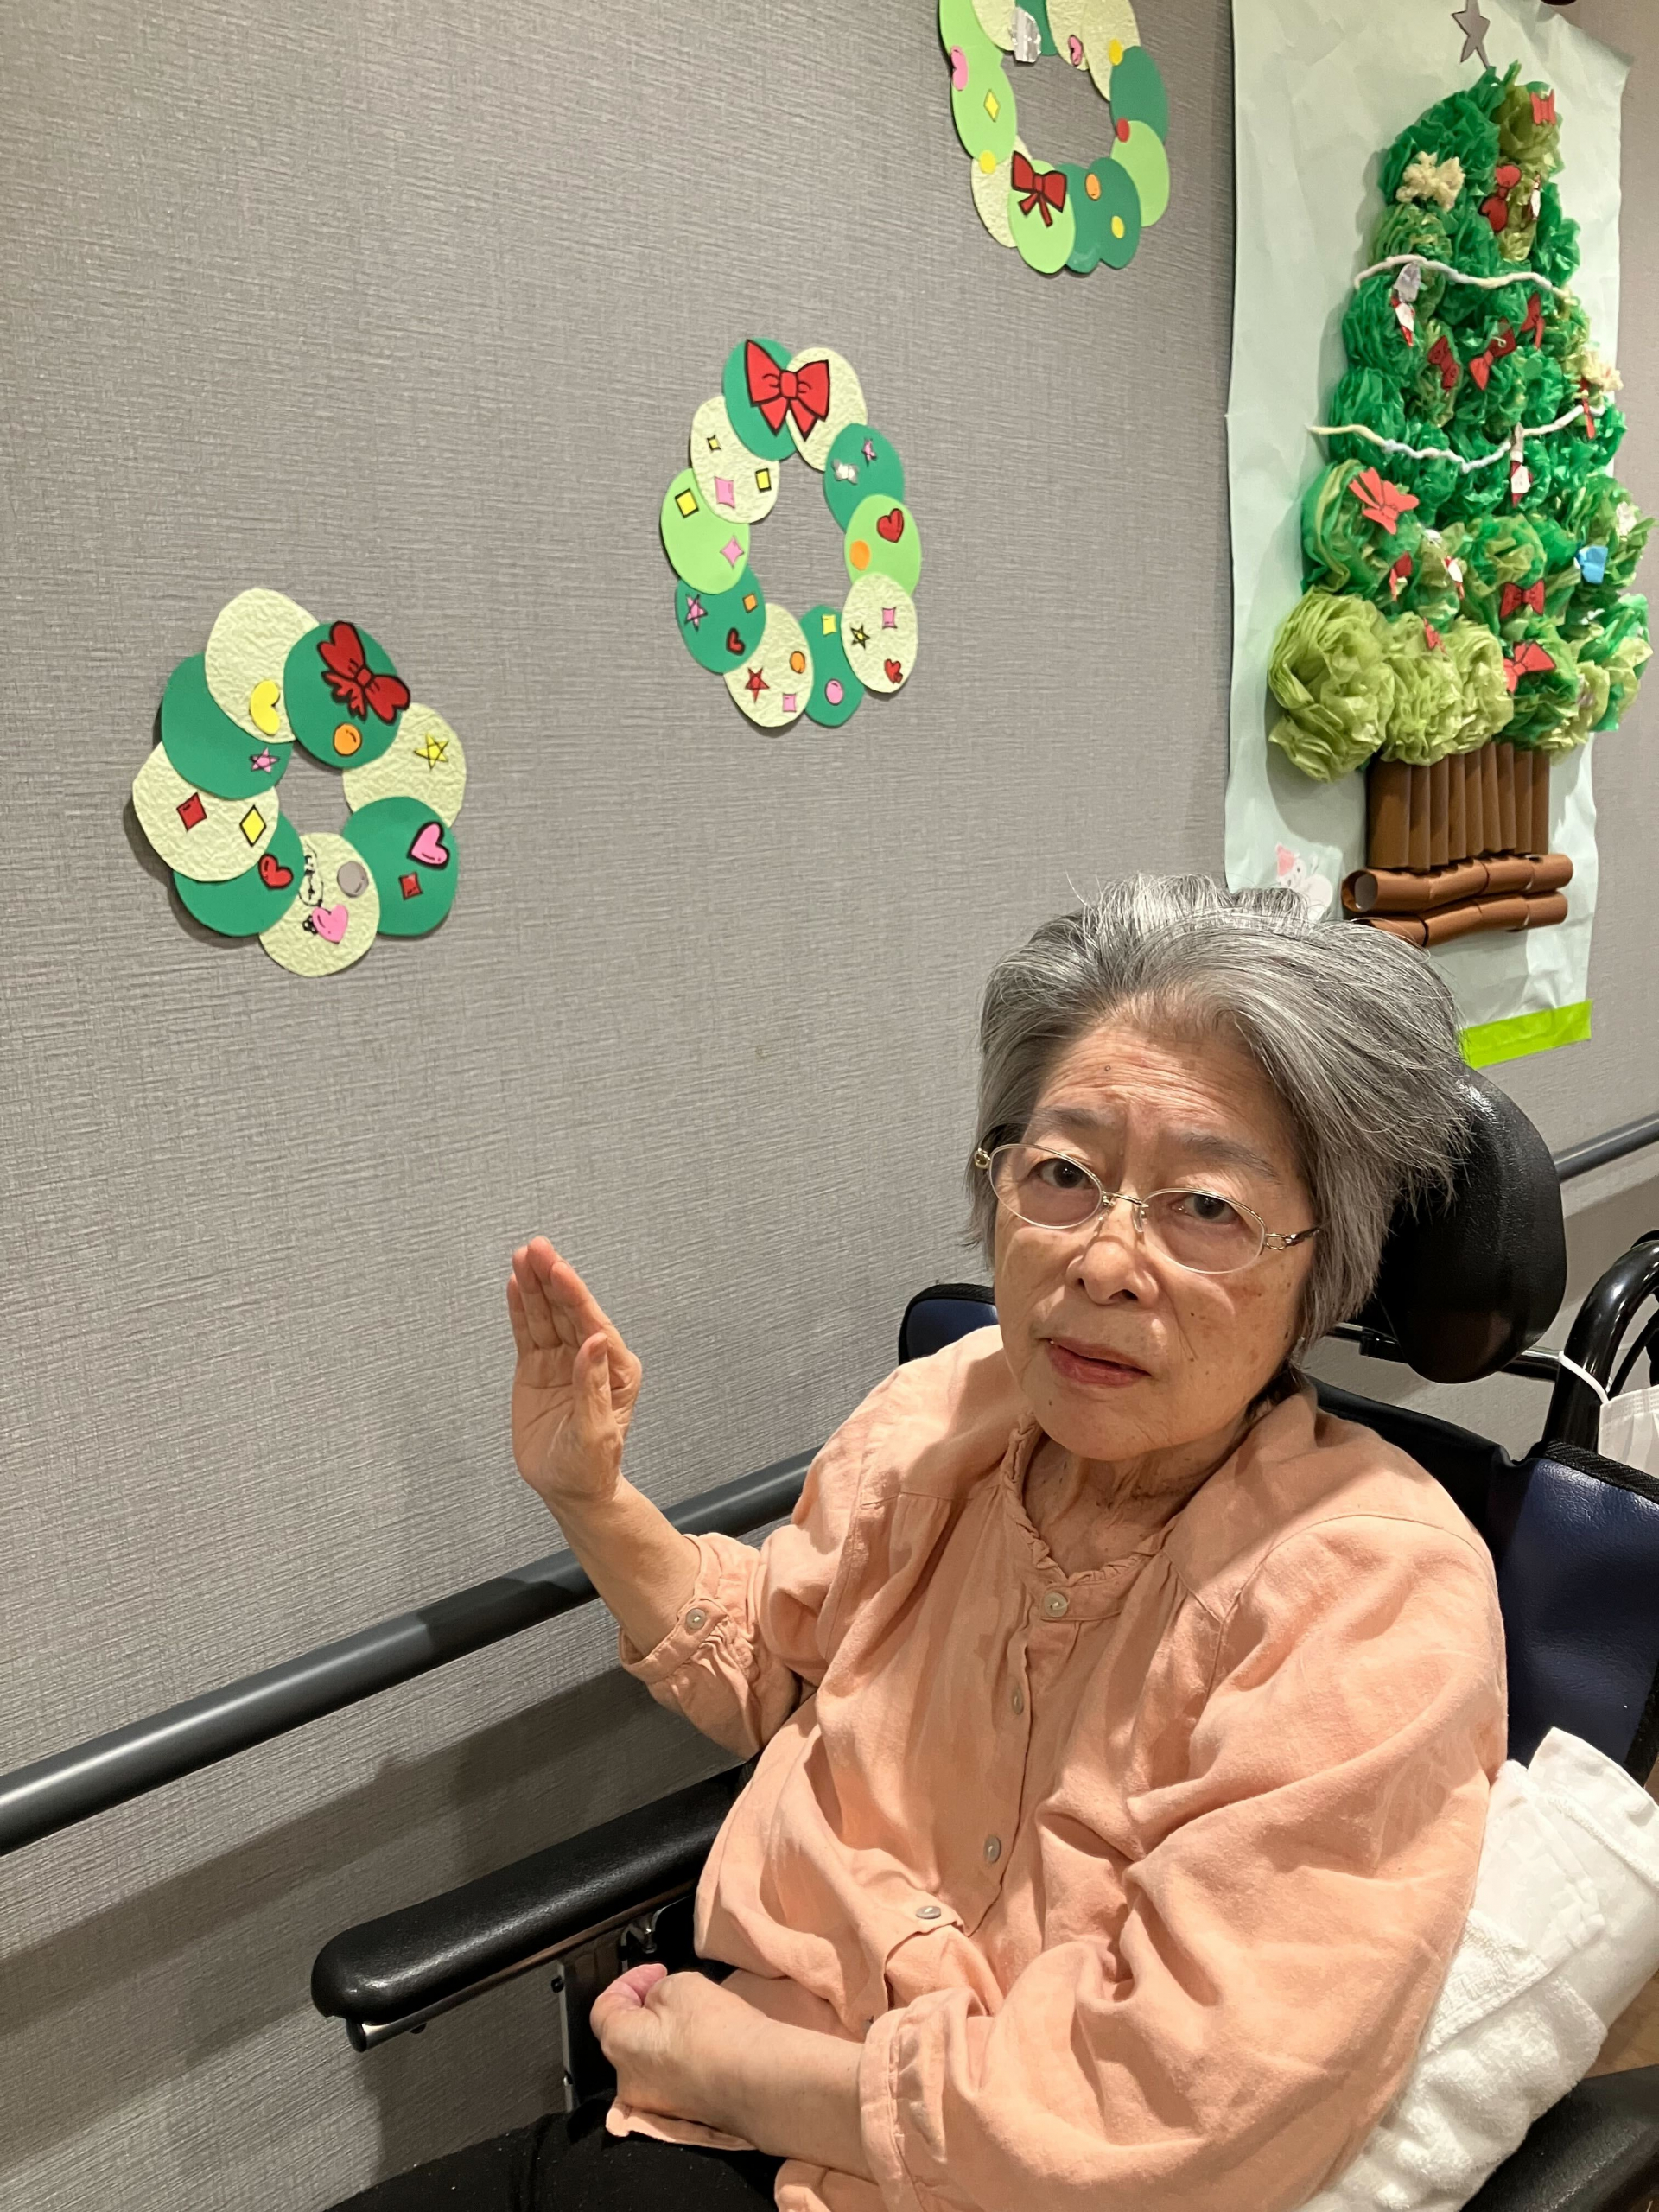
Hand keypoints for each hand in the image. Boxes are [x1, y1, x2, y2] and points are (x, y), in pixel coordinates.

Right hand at [507, 1239, 641, 1511]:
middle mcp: (591, 1358)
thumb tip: (596, 1341)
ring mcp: (562, 1361)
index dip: (574, 1295)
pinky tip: (516, 1283)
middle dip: (552, 1278)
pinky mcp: (538, 1368)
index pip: (593, 1324)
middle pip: (568, 1311)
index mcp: (616, 1370)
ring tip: (523, 1256)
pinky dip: (521, 1308)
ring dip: (535, 1285)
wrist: (570, 1489)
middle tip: (536, 1249)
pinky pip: (528, 1332)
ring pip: (547, 1315)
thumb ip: (592, 1387)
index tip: (558, 1269)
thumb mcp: (595, 1433)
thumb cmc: (591, 1467)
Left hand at [591, 1966, 870, 2177]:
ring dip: (667, 2034)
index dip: (629, 1980)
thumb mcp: (680, 1984)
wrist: (759, 2080)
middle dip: (648, 2008)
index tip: (655, 1971)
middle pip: (627, 2035)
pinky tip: (710, 2043)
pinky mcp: (685, 2113)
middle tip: (675, 1990)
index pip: (605, 2007)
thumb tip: (658, 2002)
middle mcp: (630, 2082)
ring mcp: (658, 2102)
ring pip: (652, 2058)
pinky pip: (674, 2077)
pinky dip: (685, 2057)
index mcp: (620, 2046)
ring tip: (698, 2016)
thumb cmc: (716, 2033)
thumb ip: (657, 1990)